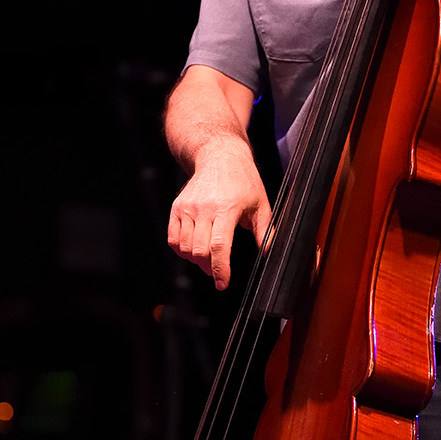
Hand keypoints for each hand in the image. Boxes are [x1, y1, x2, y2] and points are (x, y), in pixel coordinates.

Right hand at [167, 136, 271, 290]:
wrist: (219, 156)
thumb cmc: (243, 179)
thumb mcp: (261, 203)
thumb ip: (265, 231)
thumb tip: (268, 253)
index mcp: (227, 208)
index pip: (219, 246)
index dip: (220, 269)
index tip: (222, 283)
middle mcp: (204, 208)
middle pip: (200, 251)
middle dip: (209, 268)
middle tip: (217, 272)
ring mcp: (188, 207)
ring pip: (185, 247)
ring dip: (195, 260)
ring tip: (207, 260)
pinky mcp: (177, 207)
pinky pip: (173, 238)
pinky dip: (181, 250)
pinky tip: (193, 250)